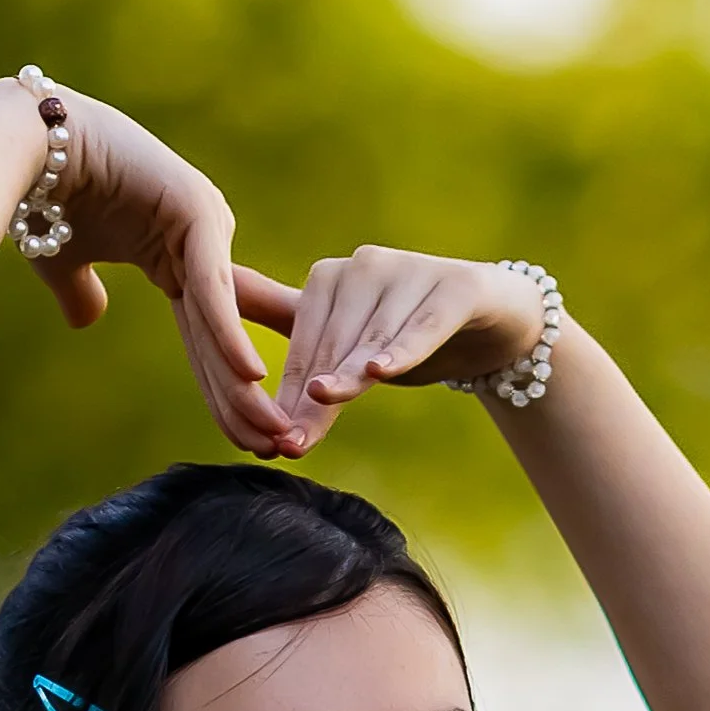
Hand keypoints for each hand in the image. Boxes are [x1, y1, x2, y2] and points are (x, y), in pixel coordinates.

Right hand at [13, 83, 293, 455]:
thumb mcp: (62, 262)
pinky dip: (229, 332)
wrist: (21, 142)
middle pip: (227, 341)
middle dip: (251, 402)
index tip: (247, 441)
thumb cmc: (38, 194)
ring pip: (226, 321)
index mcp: (176, 259)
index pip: (208, 342)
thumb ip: (81, 293)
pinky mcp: (193, 207)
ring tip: (273, 434)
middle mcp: (201, 243)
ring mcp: (202, 222)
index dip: (226, 393)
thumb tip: (87, 320)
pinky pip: (212, 286)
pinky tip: (251, 377)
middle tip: (279, 452)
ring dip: (248, 384)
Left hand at [233, 246, 547, 455]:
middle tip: (292, 444)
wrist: (492, 325)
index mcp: (328, 277)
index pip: (301, 344)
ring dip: (350, 378)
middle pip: (332, 345)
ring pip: (372, 337)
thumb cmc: (407, 335)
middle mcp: (365, 266)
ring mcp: (411, 271)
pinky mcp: (456, 287)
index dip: (287, 392)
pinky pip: (422, 324)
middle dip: (313, 397)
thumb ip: (297, 347)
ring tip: (324, 408)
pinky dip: (402, 348)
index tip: (272, 438)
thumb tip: (216, 347)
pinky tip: (381, 371)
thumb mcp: (348, 346)